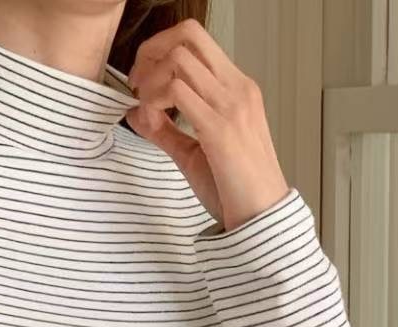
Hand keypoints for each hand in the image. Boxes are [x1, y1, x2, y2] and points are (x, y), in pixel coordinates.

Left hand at [124, 18, 290, 233]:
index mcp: (237, 89)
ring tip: (146, 111)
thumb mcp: (194, 153)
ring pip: (178, 59)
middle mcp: (237, 88)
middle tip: (138, 85)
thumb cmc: (236, 191)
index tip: (143, 80)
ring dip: (150, 81)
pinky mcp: (220, 128)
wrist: (262, 220)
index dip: (161, 49)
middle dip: (151, 53)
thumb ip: (165, 131)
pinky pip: (176, 92)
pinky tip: (153, 122)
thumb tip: (135, 113)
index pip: (196, 40)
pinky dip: (154, 102)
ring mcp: (231, 105)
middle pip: (188, 35)